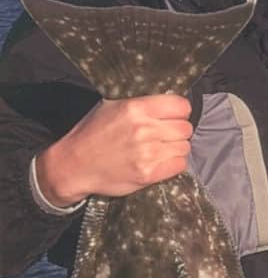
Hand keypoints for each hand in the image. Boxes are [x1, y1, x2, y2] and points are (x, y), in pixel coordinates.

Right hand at [36, 95, 193, 204]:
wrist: (72, 166)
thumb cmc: (91, 134)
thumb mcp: (111, 107)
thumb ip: (141, 104)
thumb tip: (169, 104)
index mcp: (135, 108)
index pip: (181, 106)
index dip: (180, 112)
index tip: (173, 117)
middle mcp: (144, 129)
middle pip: (185, 128)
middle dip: (177, 132)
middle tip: (164, 136)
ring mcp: (147, 153)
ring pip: (185, 147)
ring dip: (175, 149)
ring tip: (159, 150)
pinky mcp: (148, 173)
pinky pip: (179, 165)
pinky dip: (173, 164)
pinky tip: (159, 162)